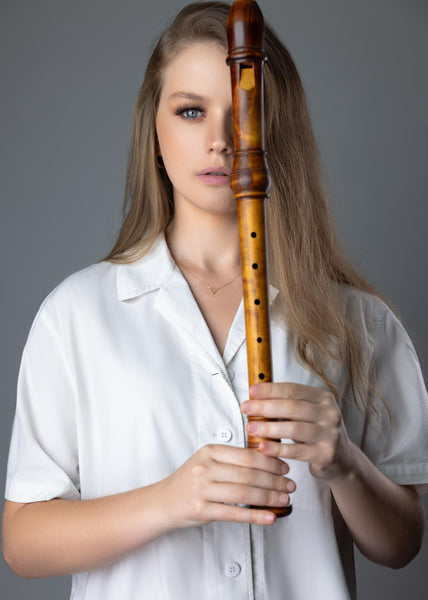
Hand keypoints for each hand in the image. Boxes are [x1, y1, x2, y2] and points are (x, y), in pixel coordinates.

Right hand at [160, 444, 294, 528]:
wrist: (162, 502)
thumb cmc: (189, 481)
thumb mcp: (207, 461)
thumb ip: (231, 459)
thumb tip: (267, 461)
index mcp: (209, 451)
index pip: (247, 455)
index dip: (270, 462)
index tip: (284, 468)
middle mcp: (205, 467)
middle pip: (248, 474)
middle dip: (274, 481)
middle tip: (290, 486)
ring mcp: (202, 489)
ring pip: (244, 492)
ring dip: (269, 497)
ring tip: (284, 500)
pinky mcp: (201, 510)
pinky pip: (234, 513)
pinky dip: (255, 515)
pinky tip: (270, 517)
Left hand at [241, 382, 354, 481]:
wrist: (343, 460)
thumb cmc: (316, 433)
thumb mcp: (308, 414)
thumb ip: (288, 405)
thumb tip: (256, 397)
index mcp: (324, 398)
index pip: (293, 389)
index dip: (270, 390)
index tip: (251, 392)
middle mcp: (330, 414)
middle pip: (292, 407)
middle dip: (265, 407)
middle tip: (245, 408)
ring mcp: (330, 434)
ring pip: (294, 428)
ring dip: (268, 428)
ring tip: (250, 428)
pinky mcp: (326, 455)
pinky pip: (297, 451)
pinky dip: (277, 449)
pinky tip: (262, 447)